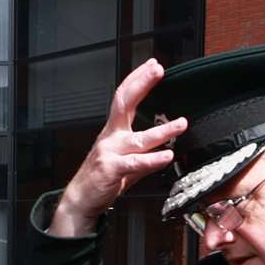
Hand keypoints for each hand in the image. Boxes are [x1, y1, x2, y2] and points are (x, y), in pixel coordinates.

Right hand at [49, 58, 188, 236]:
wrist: (82, 198)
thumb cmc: (104, 177)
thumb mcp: (128, 159)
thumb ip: (146, 150)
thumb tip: (169, 143)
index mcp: (114, 130)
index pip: (125, 97)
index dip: (138, 79)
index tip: (153, 65)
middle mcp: (112, 136)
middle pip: (125, 103)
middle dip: (141, 84)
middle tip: (157, 70)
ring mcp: (111, 152)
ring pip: (139, 138)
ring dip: (163, 130)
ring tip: (182, 123)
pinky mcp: (112, 170)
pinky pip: (135, 164)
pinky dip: (152, 160)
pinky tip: (167, 156)